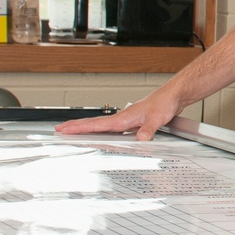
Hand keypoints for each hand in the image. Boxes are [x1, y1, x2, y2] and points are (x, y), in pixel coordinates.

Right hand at [54, 89, 179, 140]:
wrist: (174, 94)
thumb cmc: (165, 102)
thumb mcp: (157, 118)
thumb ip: (148, 129)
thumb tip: (140, 139)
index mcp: (124, 117)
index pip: (97, 124)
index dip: (79, 127)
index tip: (63, 129)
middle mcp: (123, 117)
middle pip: (95, 124)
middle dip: (76, 127)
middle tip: (59, 129)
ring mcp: (128, 119)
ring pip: (103, 126)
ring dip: (88, 129)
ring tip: (74, 132)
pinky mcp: (134, 121)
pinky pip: (114, 128)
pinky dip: (104, 131)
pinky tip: (104, 136)